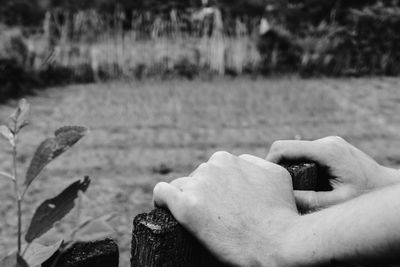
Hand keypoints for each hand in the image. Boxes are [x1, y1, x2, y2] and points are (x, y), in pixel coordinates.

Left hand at [153, 152, 299, 266]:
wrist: (280, 241)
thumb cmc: (282, 213)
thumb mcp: (275, 175)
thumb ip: (253, 163)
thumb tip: (240, 162)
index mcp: (227, 159)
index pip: (211, 170)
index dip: (216, 188)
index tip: (221, 203)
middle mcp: (211, 166)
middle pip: (196, 178)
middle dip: (203, 193)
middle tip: (215, 215)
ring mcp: (198, 185)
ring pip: (180, 187)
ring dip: (187, 199)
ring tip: (198, 218)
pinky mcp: (186, 206)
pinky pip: (162, 193)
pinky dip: (162, 200)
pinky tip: (168, 209)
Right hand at [267, 136, 399, 210]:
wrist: (387, 187)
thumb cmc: (366, 195)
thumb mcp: (336, 203)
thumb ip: (308, 200)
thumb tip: (281, 196)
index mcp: (326, 150)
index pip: (284, 147)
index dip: (269, 161)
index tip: (265, 179)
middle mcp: (326, 142)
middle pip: (287, 148)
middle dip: (279, 167)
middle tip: (277, 187)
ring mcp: (328, 142)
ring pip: (296, 151)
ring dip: (290, 167)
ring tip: (293, 188)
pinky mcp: (330, 147)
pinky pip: (305, 153)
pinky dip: (299, 166)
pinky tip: (305, 183)